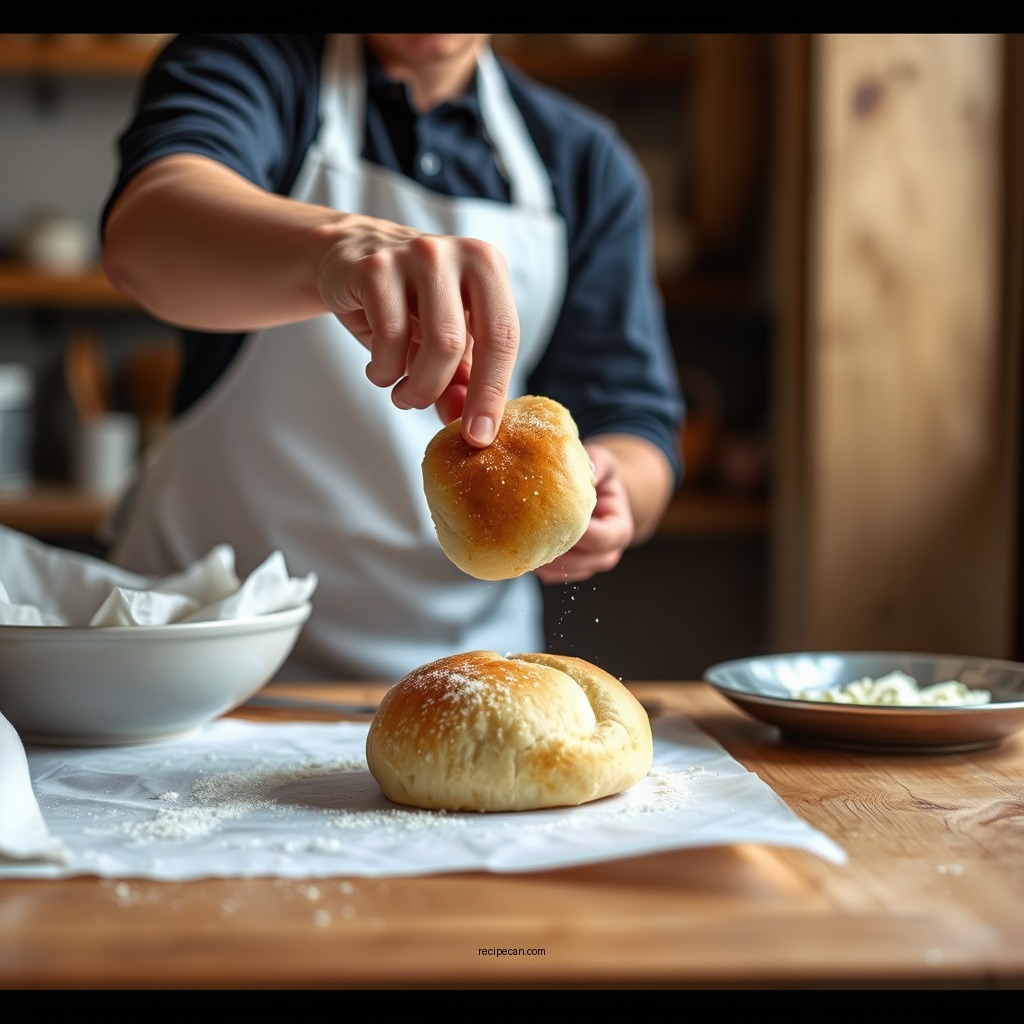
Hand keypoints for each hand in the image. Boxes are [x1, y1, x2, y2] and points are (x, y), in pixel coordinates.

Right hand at [318, 217, 519, 446]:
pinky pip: (386, 336)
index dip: (493, 392)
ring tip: (403, 393)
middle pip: (460, 343)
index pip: (504, 336)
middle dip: (442, 391)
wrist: (352, 258)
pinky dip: (382, 370)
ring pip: (429, 342)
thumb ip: (465, 381)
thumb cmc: (411, 306)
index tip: (480, 436)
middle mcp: (458, 254)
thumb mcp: (446, 341)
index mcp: (488, 268)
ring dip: (413, 386)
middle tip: (429, 415)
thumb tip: (473, 429)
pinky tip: (379, 369)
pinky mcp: (374, 267)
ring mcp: (415, 255)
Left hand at [533, 442, 636, 584]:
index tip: (550, 517)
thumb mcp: (604, 463)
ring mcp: (590, 565)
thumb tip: (585, 468)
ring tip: (520, 544)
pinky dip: (538, 568)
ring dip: (543, 562)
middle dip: (555, 550)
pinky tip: (522, 553)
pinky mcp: (573, 570)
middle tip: (527, 534)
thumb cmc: (600, 478)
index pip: (599, 538)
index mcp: (620, 529)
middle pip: (581, 561)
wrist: (599, 495)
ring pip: (565, 573)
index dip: (575, 531)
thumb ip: (598, 465)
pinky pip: (555, 577)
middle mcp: (609, 553)